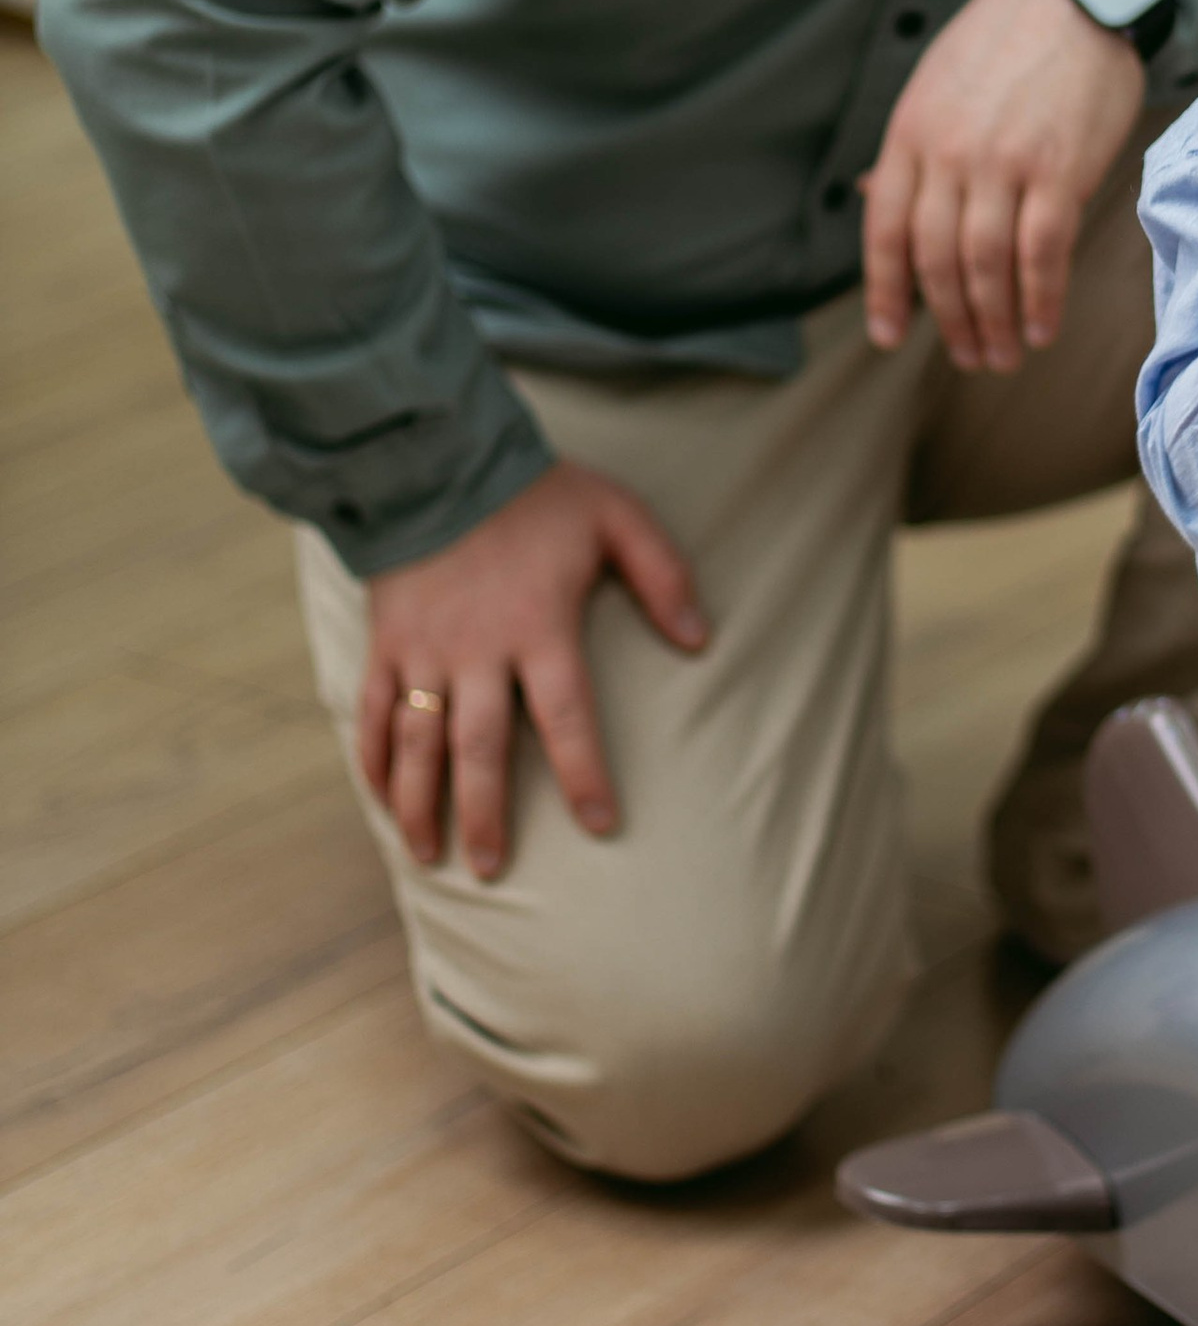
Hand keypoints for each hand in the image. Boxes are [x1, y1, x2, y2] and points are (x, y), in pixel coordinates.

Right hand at [357, 459, 707, 880]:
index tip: (600, 824)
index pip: (566, 717)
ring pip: (417, 743)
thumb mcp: (617, 516)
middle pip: (478, 750)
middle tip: (492, 869)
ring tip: (431, 854)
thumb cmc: (537, 492)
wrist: (438, 457)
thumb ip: (663, 575)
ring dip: (420, 804)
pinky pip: (369, 712)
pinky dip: (372, 760)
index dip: (583, 774)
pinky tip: (382, 800)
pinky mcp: (384, 640)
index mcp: (538, 627)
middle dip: (485, 814)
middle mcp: (476, 650)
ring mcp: (422, 649)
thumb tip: (700, 640)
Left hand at [862, 0, 1147, 371]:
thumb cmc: (1009, 38)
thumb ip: (909, 148)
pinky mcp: (1059, 169)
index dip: (884, 291)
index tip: (888, 335)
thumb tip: (869, 199)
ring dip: (993, 323)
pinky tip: (1040, 327)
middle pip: (936, 259)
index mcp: (910, 132)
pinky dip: (1039, 301)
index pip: (885, 229)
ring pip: (986, 266)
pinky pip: (1041, 253)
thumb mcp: (936, 81)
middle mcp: (948, 153)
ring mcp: (1002, 163)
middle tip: (967, 356)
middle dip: (949, 320)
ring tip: (1002, 354)